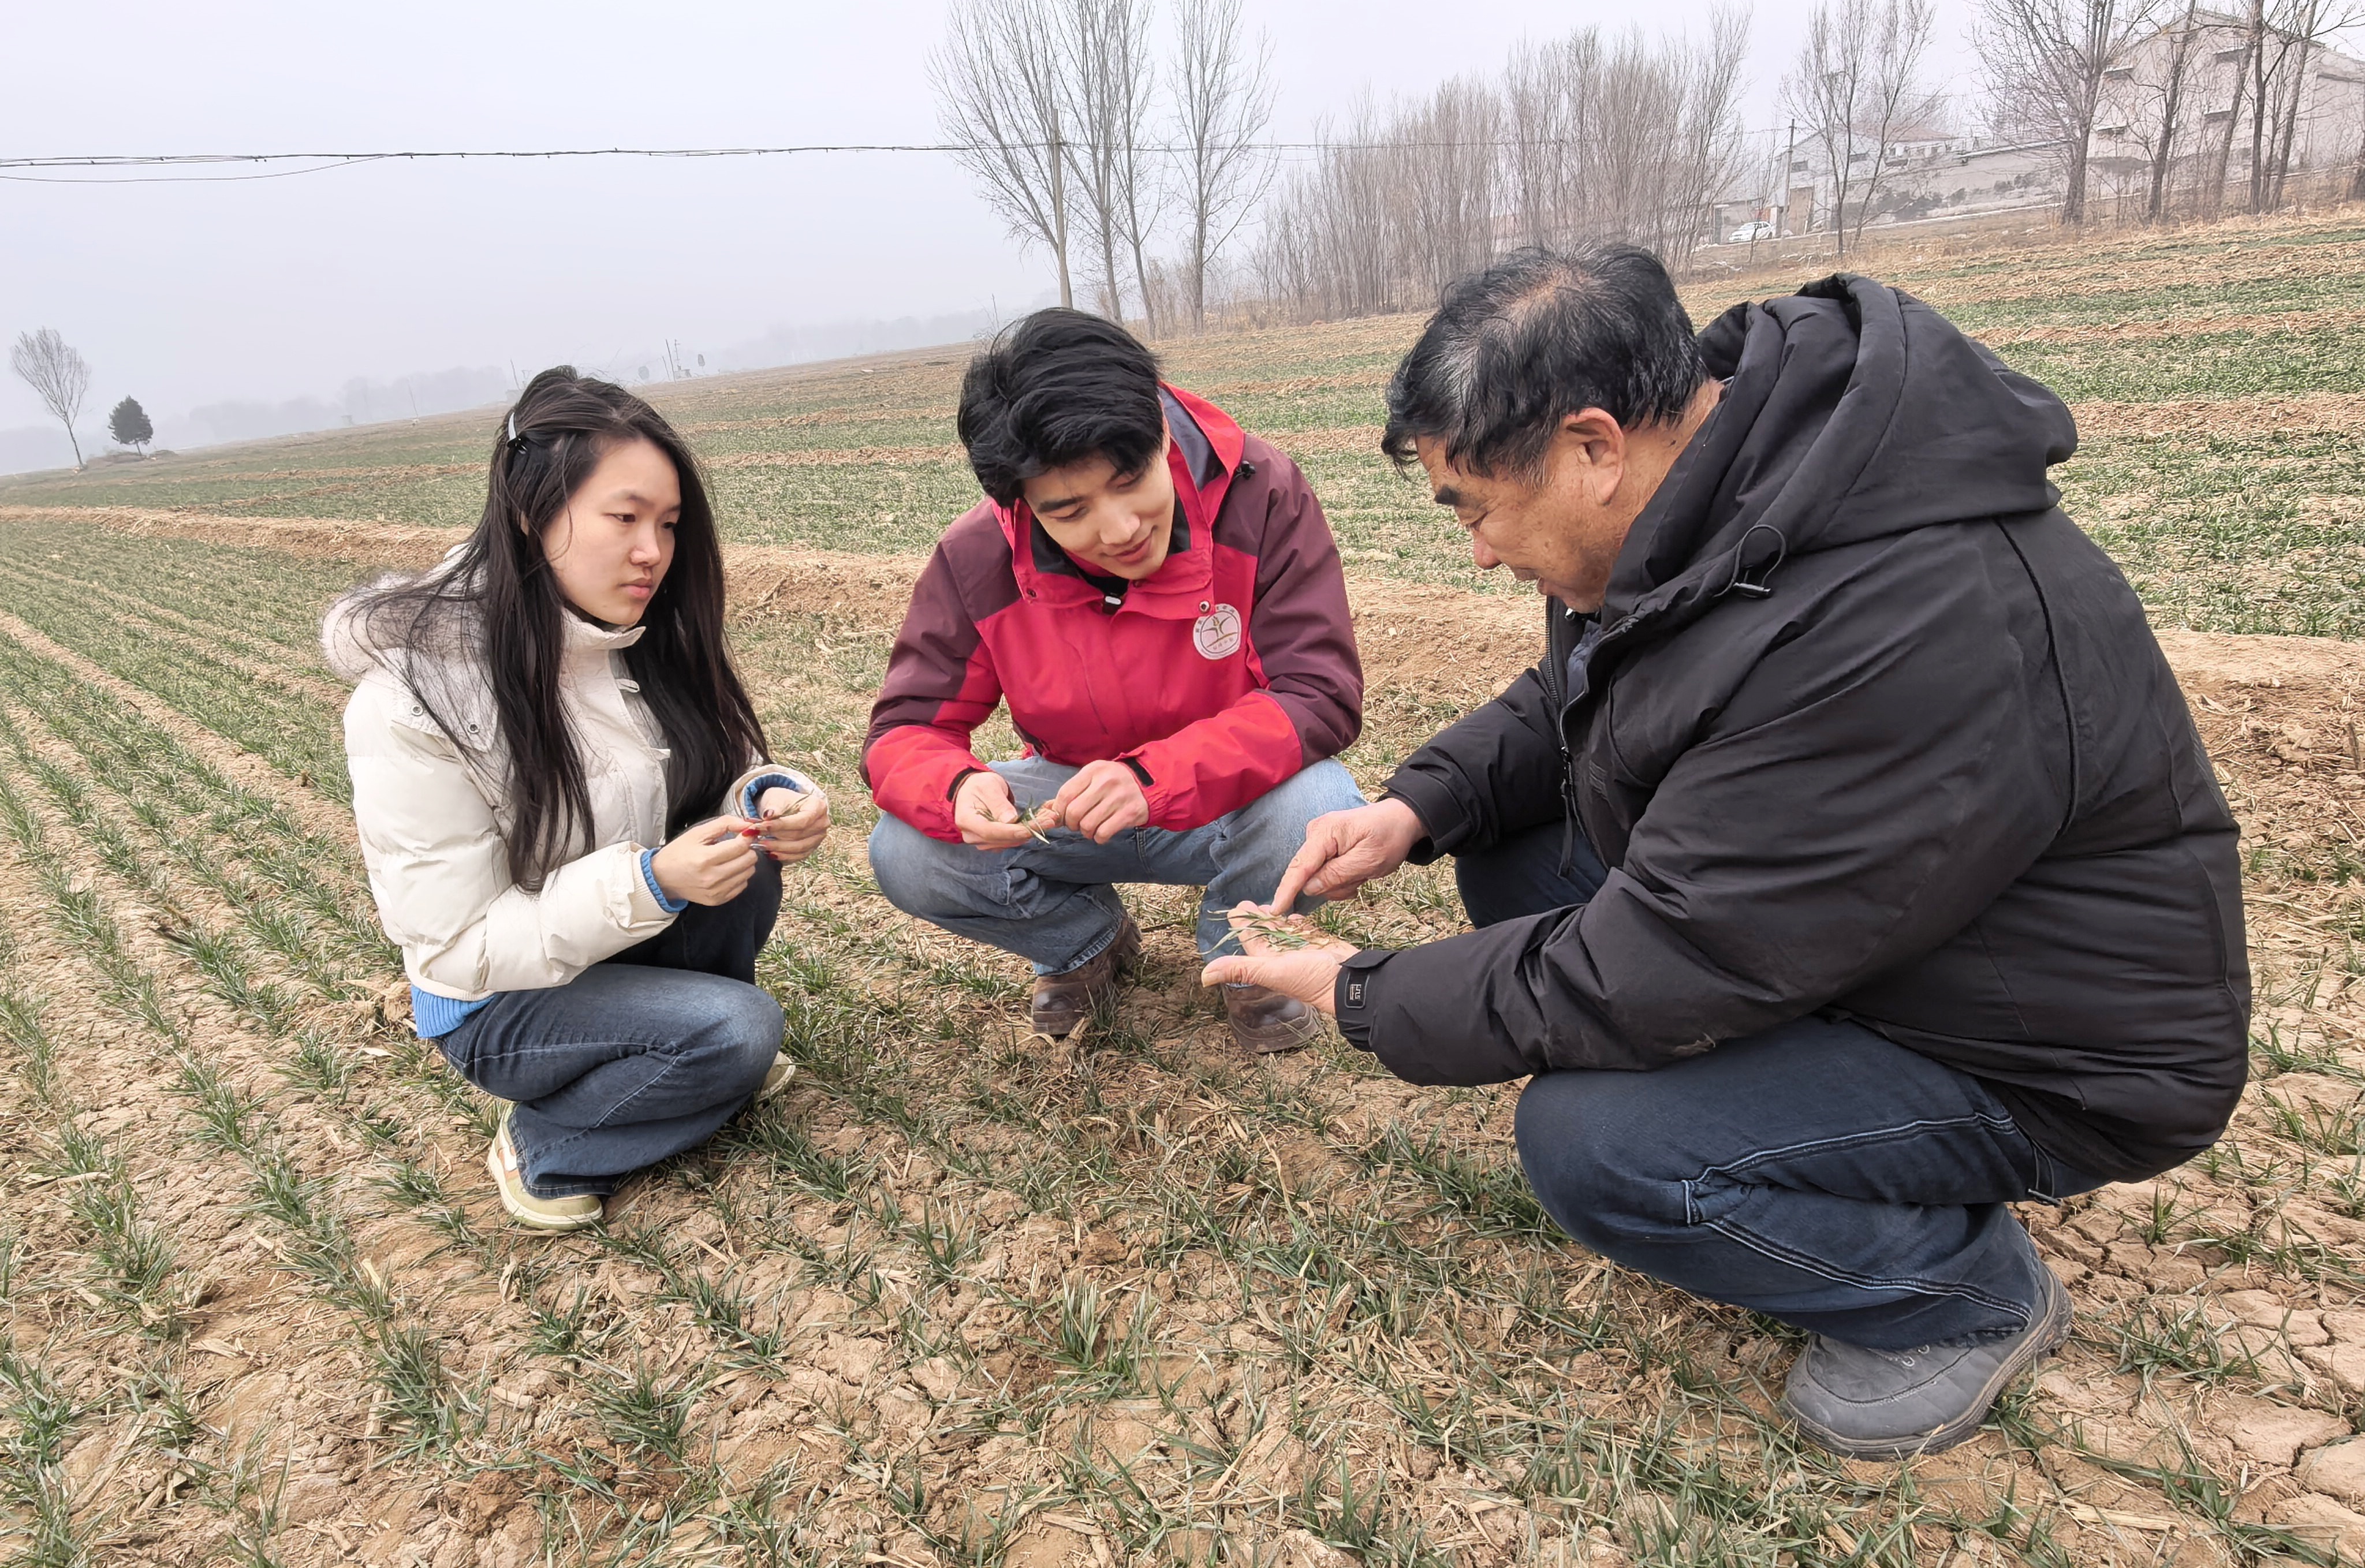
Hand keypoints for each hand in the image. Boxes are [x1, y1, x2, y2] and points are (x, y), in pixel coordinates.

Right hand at [651, 816, 760, 906]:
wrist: (662, 878)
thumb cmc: (679, 853)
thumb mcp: (697, 833)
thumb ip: (724, 824)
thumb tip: (748, 824)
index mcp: (705, 858)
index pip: (740, 847)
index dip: (746, 837)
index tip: (744, 834)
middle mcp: (712, 878)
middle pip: (749, 860)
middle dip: (746, 849)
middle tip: (736, 846)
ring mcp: (716, 891)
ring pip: (749, 873)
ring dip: (744, 862)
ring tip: (730, 858)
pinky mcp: (718, 900)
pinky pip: (742, 885)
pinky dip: (739, 876)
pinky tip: (727, 870)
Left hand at [752, 784, 829, 864]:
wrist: (787, 807)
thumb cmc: (782, 801)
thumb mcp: (776, 797)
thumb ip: (773, 806)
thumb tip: (768, 815)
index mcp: (818, 806)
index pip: (801, 820)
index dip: (781, 825)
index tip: (762, 826)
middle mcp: (822, 822)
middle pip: (799, 835)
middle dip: (776, 837)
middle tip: (755, 836)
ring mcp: (819, 837)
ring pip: (799, 848)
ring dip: (778, 848)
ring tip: (760, 845)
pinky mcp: (812, 848)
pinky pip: (798, 856)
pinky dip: (783, 856)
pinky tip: (769, 853)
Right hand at [954, 770, 1047, 849]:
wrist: (971, 790)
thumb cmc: (979, 785)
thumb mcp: (989, 787)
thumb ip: (998, 803)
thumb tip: (1010, 820)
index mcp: (967, 820)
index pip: (991, 831)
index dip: (1012, 832)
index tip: (1031, 828)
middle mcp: (972, 835)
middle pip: (1003, 839)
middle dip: (1029, 830)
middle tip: (1051, 819)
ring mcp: (981, 841)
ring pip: (1009, 842)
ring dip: (1030, 832)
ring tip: (1049, 819)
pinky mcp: (992, 842)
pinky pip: (1010, 840)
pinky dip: (1025, 833)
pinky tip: (1039, 823)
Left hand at [1050, 759, 1149, 843]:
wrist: (1149, 784)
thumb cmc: (1114, 783)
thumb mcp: (1093, 779)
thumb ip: (1071, 792)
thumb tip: (1045, 811)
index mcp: (1093, 771)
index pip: (1065, 794)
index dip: (1059, 811)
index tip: (1064, 816)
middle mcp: (1105, 782)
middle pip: (1074, 812)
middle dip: (1071, 824)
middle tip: (1078, 824)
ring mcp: (1119, 797)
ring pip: (1088, 825)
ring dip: (1086, 832)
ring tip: (1091, 828)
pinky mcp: (1129, 813)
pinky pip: (1103, 833)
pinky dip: (1099, 838)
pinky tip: (1102, 832)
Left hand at [1199, 904, 1357, 1015]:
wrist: (1350, 980)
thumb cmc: (1310, 978)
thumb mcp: (1271, 972)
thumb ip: (1240, 969)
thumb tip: (1204, 977)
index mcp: (1268, 961)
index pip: (1250, 940)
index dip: (1241, 925)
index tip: (1234, 910)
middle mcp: (1283, 956)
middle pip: (1265, 933)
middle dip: (1256, 919)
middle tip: (1247, 903)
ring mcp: (1302, 949)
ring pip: (1284, 931)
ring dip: (1276, 919)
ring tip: (1268, 906)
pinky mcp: (1319, 943)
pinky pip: (1305, 931)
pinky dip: (1298, 923)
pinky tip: (1295, 916)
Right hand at [1265, 799, 1424, 913]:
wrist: (1400, 819)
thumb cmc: (1389, 836)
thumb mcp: (1368, 860)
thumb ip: (1337, 874)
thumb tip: (1309, 888)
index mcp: (1325, 832)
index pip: (1300, 866)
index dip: (1287, 890)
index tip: (1274, 911)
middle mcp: (1315, 833)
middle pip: (1310, 875)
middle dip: (1334, 885)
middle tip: (1361, 879)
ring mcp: (1318, 840)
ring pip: (1319, 878)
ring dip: (1341, 883)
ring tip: (1362, 872)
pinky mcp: (1324, 847)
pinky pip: (1325, 873)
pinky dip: (1341, 878)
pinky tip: (1357, 870)